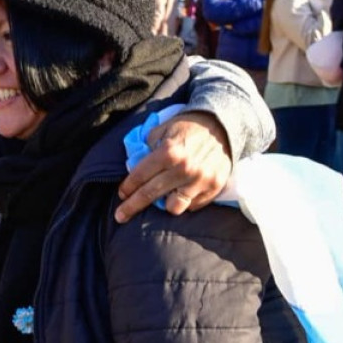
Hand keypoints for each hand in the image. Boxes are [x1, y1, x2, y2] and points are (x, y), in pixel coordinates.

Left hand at [114, 111, 231, 223]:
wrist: (222, 126)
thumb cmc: (187, 127)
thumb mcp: (163, 129)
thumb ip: (147, 146)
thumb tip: (133, 166)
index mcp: (168, 152)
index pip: (140, 175)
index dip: (127, 188)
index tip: (121, 195)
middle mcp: (184, 169)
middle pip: (150, 195)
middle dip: (132, 207)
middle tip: (120, 216)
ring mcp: (200, 180)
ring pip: (174, 208)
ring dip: (166, 204)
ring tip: (164, 197)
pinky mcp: (214, 188)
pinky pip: (194, 206)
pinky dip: (186, 201)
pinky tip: (183, 192)